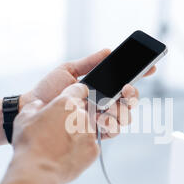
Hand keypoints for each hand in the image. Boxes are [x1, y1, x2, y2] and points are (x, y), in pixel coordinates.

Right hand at [11, 83, 98, 183]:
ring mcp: (90, 133)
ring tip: (60, 145)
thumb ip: (34, 106)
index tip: (71, 102)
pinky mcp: (94, 150)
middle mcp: (82, 115)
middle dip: (73, 118)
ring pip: (86, 129)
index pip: (79, 89)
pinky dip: (81, 149)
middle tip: (58, 131)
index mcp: (66, 103)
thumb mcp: (24, 118)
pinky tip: (66, 154)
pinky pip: (90, 145)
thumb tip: (40, 104)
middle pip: (82, 111)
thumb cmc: (29, 144)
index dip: (75, 94)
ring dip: (77, 134)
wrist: (37, 171)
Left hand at [21, 49, 155, 138]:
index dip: (141, 74)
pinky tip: (99, 117)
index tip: (150, 67)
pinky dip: (110, 124)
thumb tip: (108, 51)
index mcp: (101, 87)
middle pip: (131, 101)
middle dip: (133, 95)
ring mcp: (101, 118)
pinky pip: (113, 131)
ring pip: (125, 117)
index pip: (125, 81)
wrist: (33, 109)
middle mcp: (104, 103)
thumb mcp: (68, 71)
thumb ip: (89, 63)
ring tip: (107, 105)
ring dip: (121, 110)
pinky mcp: (95, 133)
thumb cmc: (48, 90)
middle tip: (126, 89)